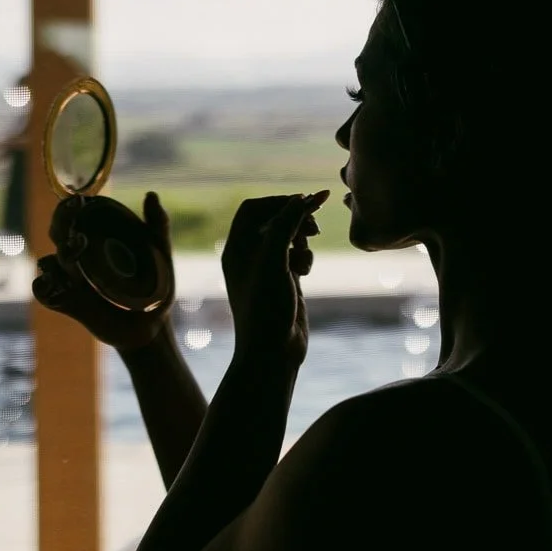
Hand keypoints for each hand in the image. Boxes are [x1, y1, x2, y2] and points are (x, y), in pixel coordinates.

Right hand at [32, 191, 177, 353]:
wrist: (152, 326)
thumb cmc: (155, 288)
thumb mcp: (160, 253)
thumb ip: (158, 224)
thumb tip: (152, 194)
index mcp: (97, 242)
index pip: (73, 218)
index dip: (68, 208)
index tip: (79, 201)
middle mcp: (81, 259)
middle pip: (58, 234)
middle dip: (62, 224)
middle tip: (81, 223)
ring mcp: (73, 282)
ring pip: (48, 262)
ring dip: (58, 256)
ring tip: (78, 248)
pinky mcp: (70, 304)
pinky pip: (43, 293)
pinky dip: (43, 286)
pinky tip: (56, 282)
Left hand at [220, 191, 326, 365]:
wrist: (273, 352)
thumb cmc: (265, 307)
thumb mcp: (273, 260)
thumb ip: (286, 225)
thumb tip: (302, 198)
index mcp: (235, 248)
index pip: (254, 208)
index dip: (279, 201)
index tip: (305, 203)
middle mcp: (248, 256)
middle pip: (274, 219)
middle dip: (295, 218)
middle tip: (316, 225)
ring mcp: (266, 268)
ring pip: (288, 237)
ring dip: (302, 239)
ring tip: (307, 251)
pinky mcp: (284, 281)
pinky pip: (297, 256)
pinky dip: (305, 257)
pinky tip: (305, 272)